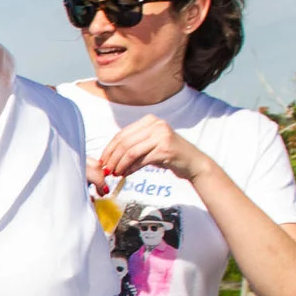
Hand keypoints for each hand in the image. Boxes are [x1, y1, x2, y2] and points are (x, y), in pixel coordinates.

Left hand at [93, 116, 212, 194]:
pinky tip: (126, 174)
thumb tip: (109, 156)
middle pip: (124, 142)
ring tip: (115, 174)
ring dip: (120, 165)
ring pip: (130, 152)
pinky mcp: (165, 149)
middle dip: (112, 158)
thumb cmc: (169, 155)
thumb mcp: (150, 145)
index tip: (102, 161)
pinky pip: (140, 160)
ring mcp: (161, 136)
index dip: (109, 149)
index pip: (122, 134)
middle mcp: (156, 125)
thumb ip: (133, 145)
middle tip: (106, 170)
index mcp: (149, 120)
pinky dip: (130, 169)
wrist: (193, 163)